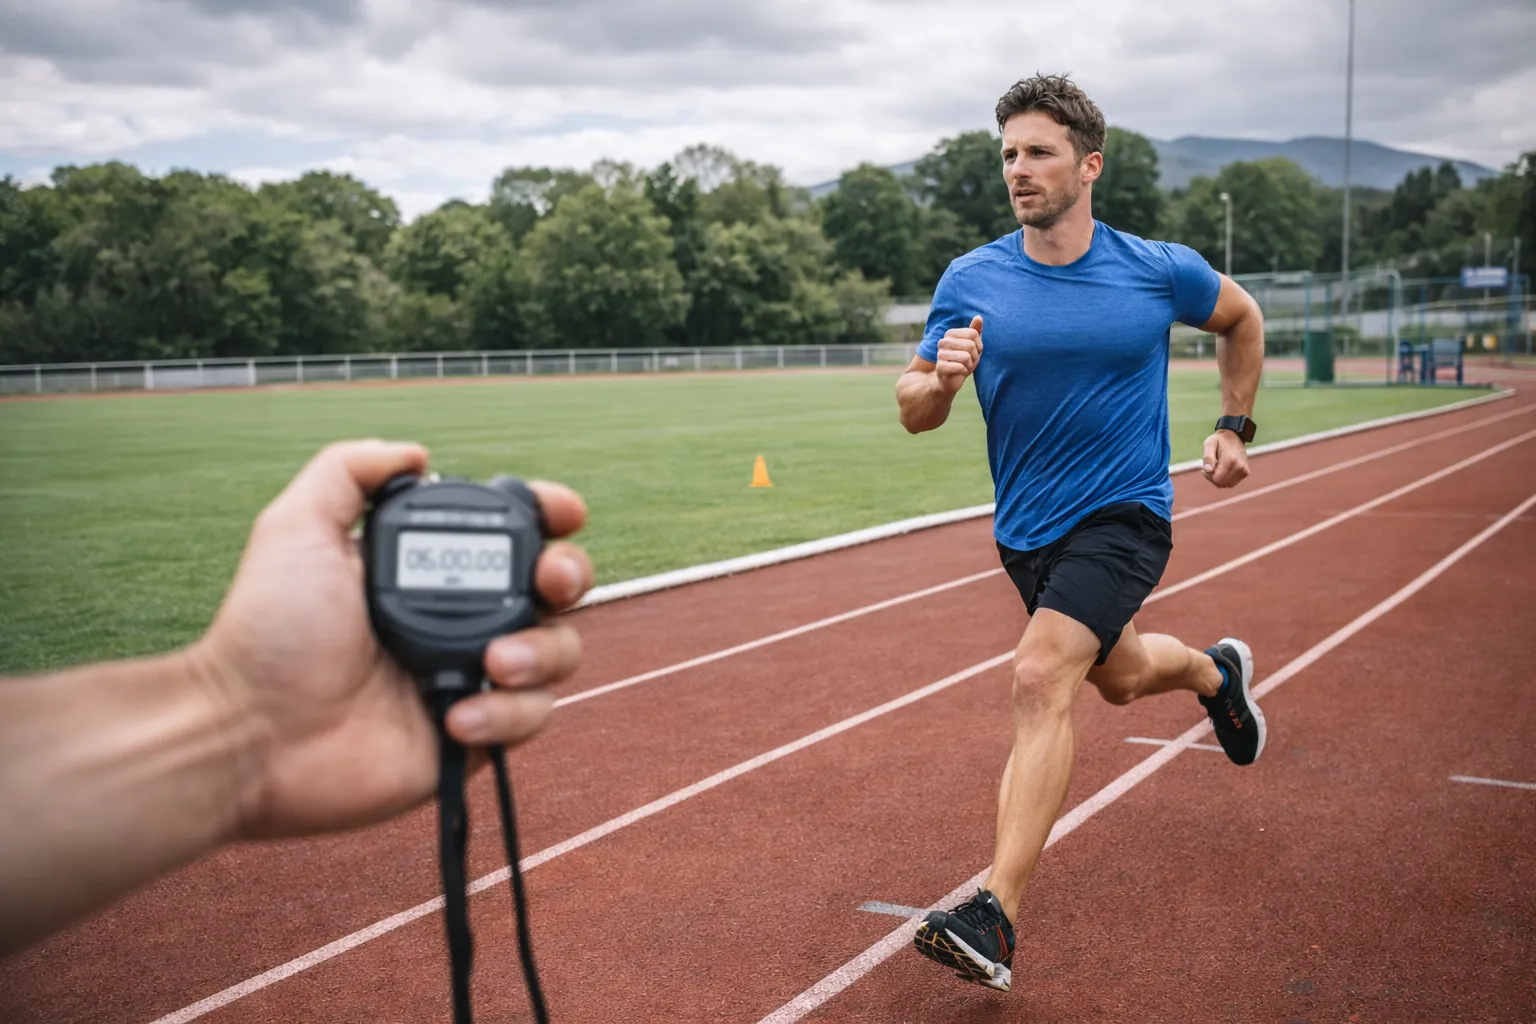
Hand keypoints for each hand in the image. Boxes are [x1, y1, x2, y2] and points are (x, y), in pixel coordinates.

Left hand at [192, 440, 593, 839]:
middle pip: (555, 588)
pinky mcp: (475, 736)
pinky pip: (531, 717)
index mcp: (427, 569)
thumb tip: (415, 451)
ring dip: (543, 650)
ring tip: (493, 661)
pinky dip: (507, 712)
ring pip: (559, 651)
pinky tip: (455, 716)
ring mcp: (472, 677)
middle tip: (549, 582)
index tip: (561, 514)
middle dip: (569, 574)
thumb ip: (349, 471)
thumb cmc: (267, 634)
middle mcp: (458, 617)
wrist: (250, 733)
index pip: (510, 533)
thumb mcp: (295, 528)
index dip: (548, 517)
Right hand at [935, 315, 982, 393]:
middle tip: (969, 362)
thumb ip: (975, 331)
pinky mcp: (940, 367)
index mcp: (950, 334)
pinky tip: (959, 373)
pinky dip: (964, 372)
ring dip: (969, 365)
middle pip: (970, 344)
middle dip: (974, 356)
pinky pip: (960, 367)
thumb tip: (978, 317)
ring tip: (964, 367)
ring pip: (966, 356)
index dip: (978, 345)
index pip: (973, 333)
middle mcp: (943, 342)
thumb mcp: (972, 346)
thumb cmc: (962, 361)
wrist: (950, 380)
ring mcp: (940, 354)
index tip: (974, 352)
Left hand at [1202, 429, 1250, 487]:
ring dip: (1219, 479)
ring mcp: (1244, 470)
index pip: (1216, 479)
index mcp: (1230, 460)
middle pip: (1221, 483)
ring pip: (1226, 485)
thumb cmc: (1219, 441)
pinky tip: (1224, 469)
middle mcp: (1240, 466)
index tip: (1207, 466)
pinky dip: (1226, 479)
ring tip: (1218, 467)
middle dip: (1212, 477)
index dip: (1208, 475)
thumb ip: (1207, 457)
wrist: (1234, 436)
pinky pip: (1231, 484)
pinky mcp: (1246, 473)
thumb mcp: (1209, 444)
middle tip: (1211, 466)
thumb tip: (1207, 470)